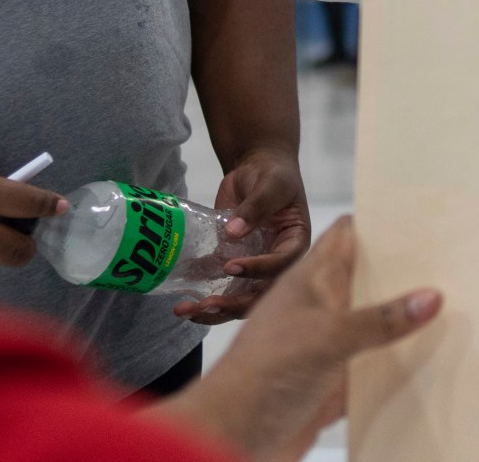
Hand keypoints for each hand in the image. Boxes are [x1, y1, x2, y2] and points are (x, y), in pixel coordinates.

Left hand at [152, 220, 439, 461]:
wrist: (229, 436)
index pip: (348, 236)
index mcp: (311, 282)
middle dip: (405, 274)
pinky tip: (430, 362)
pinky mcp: (332, 383)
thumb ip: (378, 319)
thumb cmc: (264, 374)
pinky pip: (372, 369)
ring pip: (373, 325)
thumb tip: (432, 296)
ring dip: (403, 323)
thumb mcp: (326, 338)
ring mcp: (326, 346)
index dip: (380, 223)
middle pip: (367, 279)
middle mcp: (320, 309)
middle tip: (453, 265)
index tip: (423, 218)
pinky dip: (395, 366)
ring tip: (455, 310)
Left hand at [177, 147, 311, 322]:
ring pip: (239, 298)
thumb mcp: (270, 185)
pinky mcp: (234, 265)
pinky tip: (183, 303)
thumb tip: (234, 232)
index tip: (231, 267)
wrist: (257, 168)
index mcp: (295, 243)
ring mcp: (255, 267)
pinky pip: (221, 287)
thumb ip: (256, 206)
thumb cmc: (273, 175)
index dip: (258, 270)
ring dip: (215, 310)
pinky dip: (203, 296)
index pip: (281, 265)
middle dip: (233, 304)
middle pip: (260, 293)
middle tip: (206, 304)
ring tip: (186, 310)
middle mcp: (277, 262)